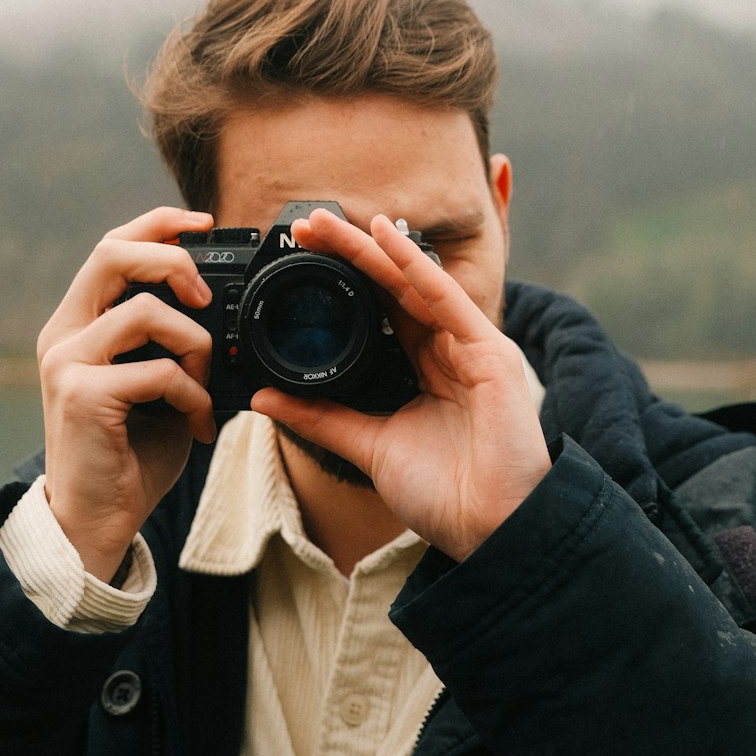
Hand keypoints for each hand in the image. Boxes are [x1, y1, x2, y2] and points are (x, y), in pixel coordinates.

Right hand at [36, 207, 216, 579]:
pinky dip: (191, 395)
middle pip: (111, 253)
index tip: (203, 223)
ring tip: (204, 386)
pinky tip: (195, 424)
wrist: (97, 522)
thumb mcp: (157, 386)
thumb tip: (223, 310)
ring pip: (143, 312)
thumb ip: (172, 344)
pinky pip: (157, 371)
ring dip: (193, 345)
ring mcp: (66, 362)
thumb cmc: (131, 454)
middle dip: (171, 260)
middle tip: (206, 295)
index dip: (157, 224)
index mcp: (79, 324)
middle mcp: (63, 334)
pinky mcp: (81, 395)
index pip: (111, 247)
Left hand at [251, 208, 550, 559]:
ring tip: (332, 222)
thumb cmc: (445, 495)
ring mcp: (472, 349)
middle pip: (393, 289)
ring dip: (373, 249)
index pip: (380, 309)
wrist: (490, 533)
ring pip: (415, 285)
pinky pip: (447, 301)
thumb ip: (321, 419)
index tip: (302, 254)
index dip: (343, 278)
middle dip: (350, 253)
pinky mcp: (490, 355)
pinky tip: (388, 240)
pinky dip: (416, 268)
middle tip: (307, 223)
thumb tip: (264, 399)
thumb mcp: (369, 446)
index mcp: (426, 369)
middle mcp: (450, 350)